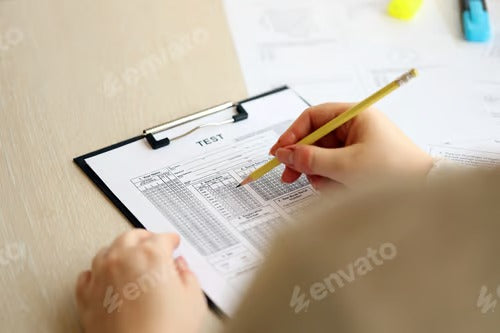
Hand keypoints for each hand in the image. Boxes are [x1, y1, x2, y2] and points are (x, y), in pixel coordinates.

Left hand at [75, 230, 205, 332]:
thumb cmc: (164, 331)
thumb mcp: (193, 299)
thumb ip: (188, 275)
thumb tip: (181, 268)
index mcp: (151, 255)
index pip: (162, 237)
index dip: (171, 240)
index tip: (173, 243)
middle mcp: (123, 260)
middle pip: (131, 237)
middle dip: (145, 238)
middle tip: (153, 243)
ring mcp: (101, 277)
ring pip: (107, 251)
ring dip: (120, 250)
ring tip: (129, 257)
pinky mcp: (86, 297)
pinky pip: (87, 275)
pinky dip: (96, 272)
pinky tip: (103, 275)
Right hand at [270, 103, 432, 189]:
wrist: (425, 192)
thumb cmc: (391, 172)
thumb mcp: (345, 166)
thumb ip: (310, 159)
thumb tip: (284, 154)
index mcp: (355, 116)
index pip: (313, 117)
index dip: (293, 133)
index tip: (279, 152)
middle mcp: (356, 127)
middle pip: (316, 139)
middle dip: (304, 159)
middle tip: (290, 176)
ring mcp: (358, 146)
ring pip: (324, 157)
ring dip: (320, 173)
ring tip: (329, 186)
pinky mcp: (361, 163)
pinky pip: (336, 168)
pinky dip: (332, 180)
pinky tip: (339, 189)